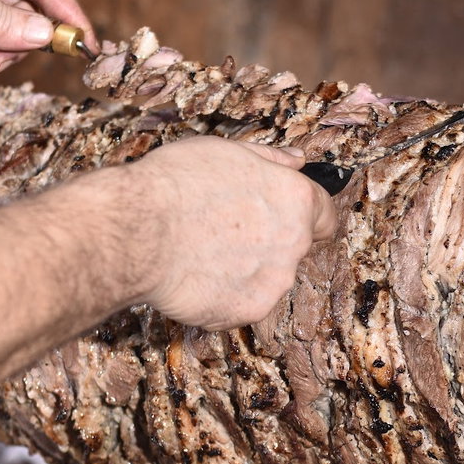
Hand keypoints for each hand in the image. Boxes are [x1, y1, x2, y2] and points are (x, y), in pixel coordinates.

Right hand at [126, 137, 337, 329]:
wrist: (138, 232)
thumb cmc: (176, 185)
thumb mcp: (227, 151)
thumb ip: (271, 160)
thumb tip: (297, 161)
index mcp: (296, 200)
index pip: (326, 215)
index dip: (307, 215)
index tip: (289, 216)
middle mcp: (294, 244)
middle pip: (293, 246)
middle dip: (267, 241)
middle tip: (223, 230)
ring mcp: (272, 283)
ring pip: (267, 277)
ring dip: (244, 269)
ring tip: (201, 252)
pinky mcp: (245, 312)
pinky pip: (239, 303)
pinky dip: (221, 294)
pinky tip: (194, 275)